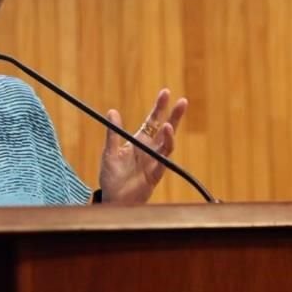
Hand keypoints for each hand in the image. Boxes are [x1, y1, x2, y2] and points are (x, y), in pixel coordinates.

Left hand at [99, 89, 186, 204]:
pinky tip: (165, 148)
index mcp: (140, 141)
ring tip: (169, 125)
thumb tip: (112, 111)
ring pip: (167, 146)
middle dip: (174, 116)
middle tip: (182, 101)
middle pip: (166, 129)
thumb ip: (112, 133)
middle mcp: (150, 149)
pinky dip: (163, 155)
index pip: (153, 120)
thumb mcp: (109, 152)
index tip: (166, 92)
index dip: (160, 107)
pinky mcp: (154, 175)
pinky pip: (161, 164)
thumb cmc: (112, 176)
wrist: (112, 199)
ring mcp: (154, 162)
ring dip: (169, 136)